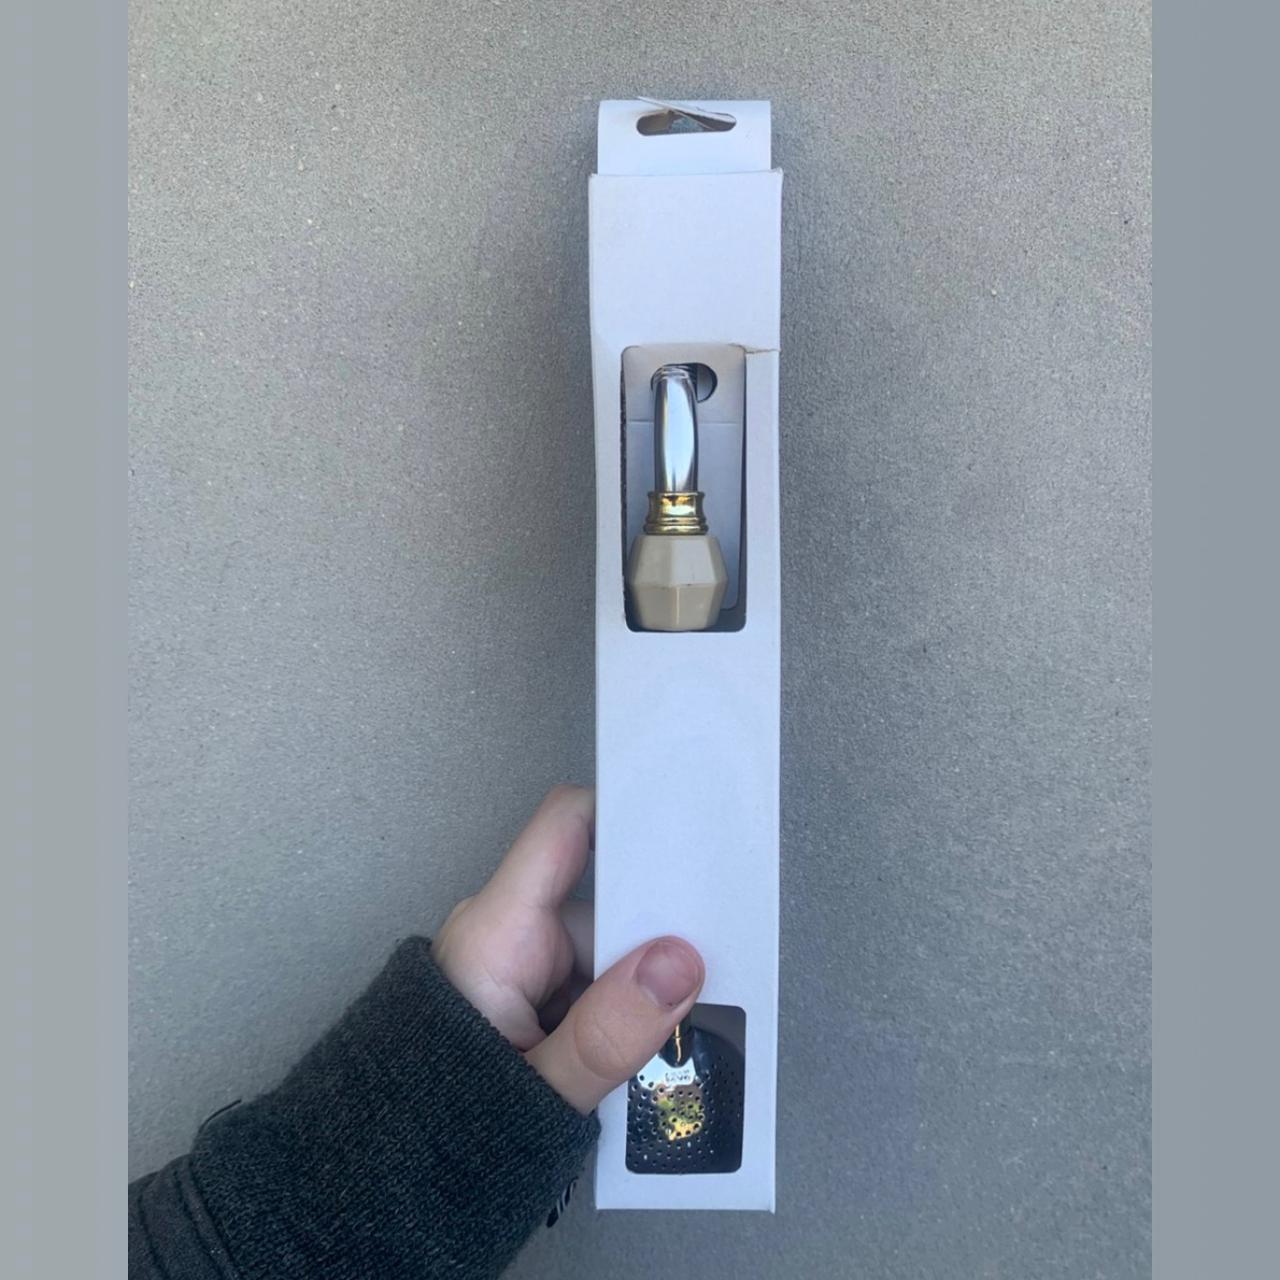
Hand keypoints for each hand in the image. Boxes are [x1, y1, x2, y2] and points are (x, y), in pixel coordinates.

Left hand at [431, 785, 703, 1113]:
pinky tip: (628, 1058)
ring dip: (636, 995)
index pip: (567, 827)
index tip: (692, 829)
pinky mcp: (525, 994)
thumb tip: (677, 962)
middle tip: (699, 989)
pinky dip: (615, 1015)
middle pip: (607, 904)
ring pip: (608, 952)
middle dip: (653, 947)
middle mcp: (506, 932)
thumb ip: (609, 1032)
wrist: (380, 1183)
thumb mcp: (538, 1091)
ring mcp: (517, 963)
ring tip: (654, 1047)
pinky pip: (590, 983)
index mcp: (498, 931)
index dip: (627, 813)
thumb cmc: (434, 1131)